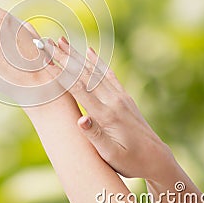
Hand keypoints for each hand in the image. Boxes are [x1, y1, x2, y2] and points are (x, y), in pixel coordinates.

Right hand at [42, 36, 175, 182]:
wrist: (156, 159)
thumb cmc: (130, 161)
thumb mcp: (111, 155)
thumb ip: (95, 136)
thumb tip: (80, 120)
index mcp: (106, 115)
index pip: (78, 89)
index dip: (60, 73)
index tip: (47, 59)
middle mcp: (113, 100)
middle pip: (83, 74)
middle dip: (64, 57)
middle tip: (48, 43)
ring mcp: (120, 96)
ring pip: (94, 70)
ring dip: (76, 55)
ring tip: (62, 41)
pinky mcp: (124, 96)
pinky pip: (108, 74)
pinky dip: (97, 62)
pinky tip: (89, 51)